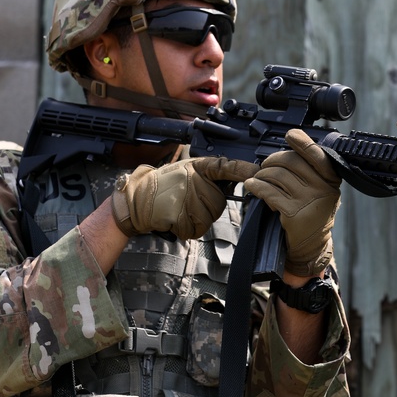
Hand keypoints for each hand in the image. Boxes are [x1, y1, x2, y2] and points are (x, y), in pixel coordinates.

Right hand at [111, 157, 258, 239]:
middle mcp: (195, 179)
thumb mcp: (188, 171)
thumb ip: (211, 175)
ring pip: (208, 218)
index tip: (259, 172)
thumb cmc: (165, 186)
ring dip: (195, 219)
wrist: (137, 199)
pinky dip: (185, 228)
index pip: (227, 167)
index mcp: (199, 167)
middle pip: (218, 204)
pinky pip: (195, 229)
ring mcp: (187, 197)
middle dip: (206, 207)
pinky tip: (173, 216)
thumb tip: (238, 178)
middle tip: (185, 200)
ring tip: (178, 208)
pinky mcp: (179, 214)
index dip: (245, 170)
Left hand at [244, 129, 341, 275]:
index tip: (290, 134)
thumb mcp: (319, 190)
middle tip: (264, 166)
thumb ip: (310, 172)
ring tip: (258, 178)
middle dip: (272, 160)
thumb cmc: (311, 212)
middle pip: (291, 161)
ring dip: (262, 174)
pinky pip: (269, 192)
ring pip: (277, 175)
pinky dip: (257, 186)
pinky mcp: (293, 213)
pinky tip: (252, 186)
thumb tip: (288, 148)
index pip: (316, 154)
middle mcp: (323, 189)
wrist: (310, 245)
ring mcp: (309, 201)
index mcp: (330, 180)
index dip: (302, 142)